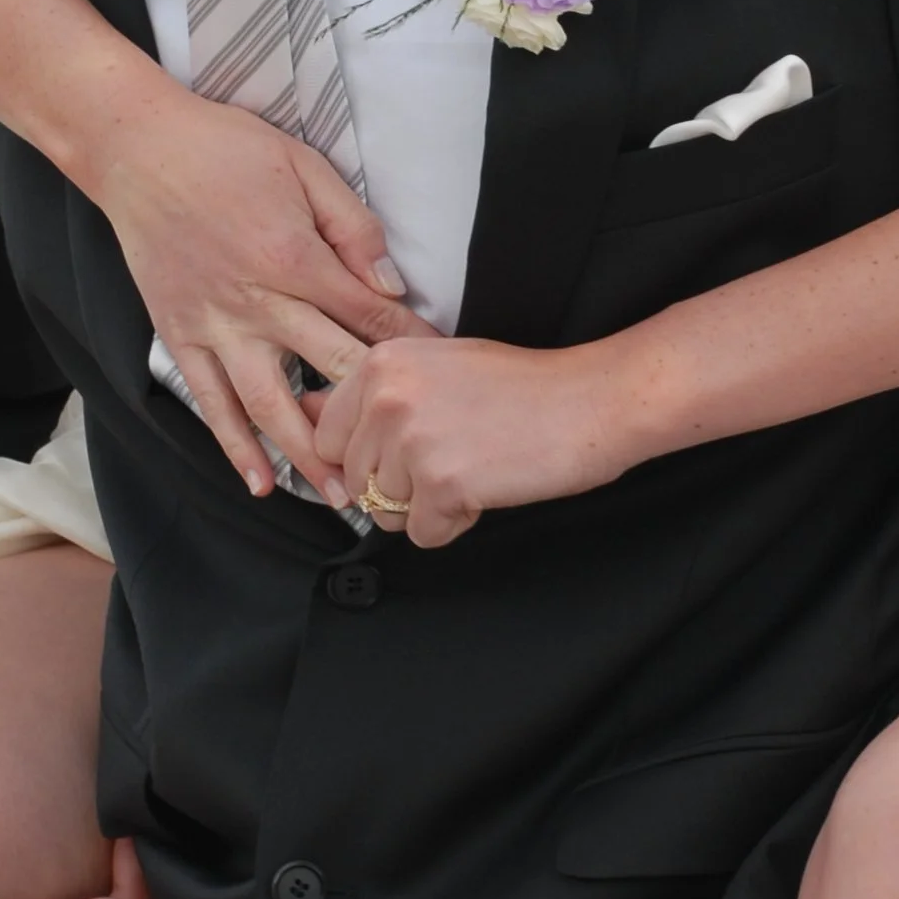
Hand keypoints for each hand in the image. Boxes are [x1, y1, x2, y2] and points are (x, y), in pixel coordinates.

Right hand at [86, 72, 429, 495]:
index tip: (441, 373)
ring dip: (309, 454)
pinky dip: (234, 445)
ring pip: (270, 404)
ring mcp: (216, 325)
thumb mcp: (304, 167)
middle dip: (373, 415)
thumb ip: (352, 228)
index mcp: (296, 257)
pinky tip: (260, 483)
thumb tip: (391, 285)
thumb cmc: (226, 150)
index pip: (368, 314)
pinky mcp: (180, 336)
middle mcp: (258, 302)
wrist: (138, 148)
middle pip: (329, 370)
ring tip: (342, 497)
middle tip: (408, 457)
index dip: (410, 344)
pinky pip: (210, 402)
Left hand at [310, 335, 638, 549]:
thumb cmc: (524, 386)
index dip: (364, 457)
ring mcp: (412, 441)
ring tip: (474, 466)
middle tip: (454, 455)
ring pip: (384, 512)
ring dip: (428, 504)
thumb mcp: (436, 367)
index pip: (327, 437)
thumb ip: (375, 394)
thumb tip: (307, 417)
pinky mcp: (442, 484)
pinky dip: (455, 523)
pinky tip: (488, 486)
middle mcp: (387, 398)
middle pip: (355, 480)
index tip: (402, 454)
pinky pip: (422, 534)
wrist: (591, 402)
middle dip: (400, 485)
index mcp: (381, 364)